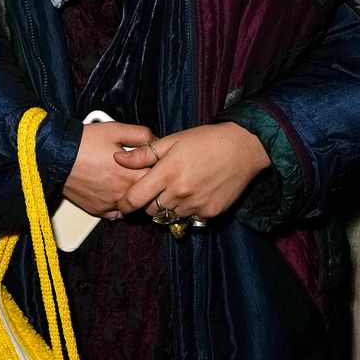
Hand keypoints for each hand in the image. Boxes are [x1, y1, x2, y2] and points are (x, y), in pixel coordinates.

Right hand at [62, 120, 155, 218]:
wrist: (56, 156)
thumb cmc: (84, 142)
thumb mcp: (115, 129)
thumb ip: (140, 135)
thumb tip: (155, 141)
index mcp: (131, 175)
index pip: (158, 179)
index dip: (160, 169)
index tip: (156, 163)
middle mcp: (123, 194)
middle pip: (148, 196)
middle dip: (149, 185)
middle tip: (142, 172)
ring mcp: (110, 205)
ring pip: (133, 207)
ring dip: (134, 196)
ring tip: (127, 181)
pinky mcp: (98, 211)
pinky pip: (116, 213)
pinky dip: (119, 205)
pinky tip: (115, 191)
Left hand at [114, 122, 270, 219]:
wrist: (241, 148)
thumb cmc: (204, 140)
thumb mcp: (172, 141)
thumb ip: (144, 154)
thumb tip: (118, 159)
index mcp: (167, 173)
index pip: (136, 198)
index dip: (125, 203)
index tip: (122, 203)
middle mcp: (180, 193)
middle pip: (152, 210)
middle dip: (150, 202)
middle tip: (157, 188)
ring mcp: (196, 205)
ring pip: (171, 215)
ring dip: (170, 206)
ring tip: (179, 187)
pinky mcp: (211, 213)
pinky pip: (191, 218)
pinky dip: (188, 209)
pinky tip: (194, 193)